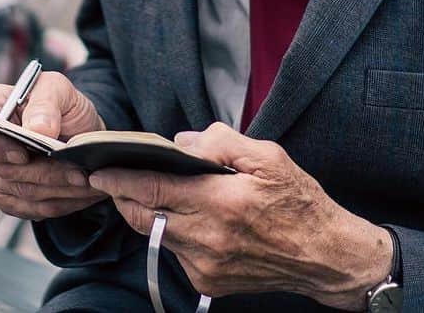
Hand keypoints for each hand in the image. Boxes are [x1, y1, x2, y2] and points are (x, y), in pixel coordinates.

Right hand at [0, 72, 106, 220]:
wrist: (78, 130)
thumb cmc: (62, 104)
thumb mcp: (59, 88)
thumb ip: (46, 102)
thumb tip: (37, 128)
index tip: (23, 154)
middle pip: (3, 169)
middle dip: (44, 172)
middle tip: (78, 172)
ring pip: (21, 191)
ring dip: (57, 190)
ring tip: (87, 182)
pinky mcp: (10, 197)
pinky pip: (32, 208)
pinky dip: (59, 203)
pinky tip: (82, 193)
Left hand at [88, 122, 391, 308]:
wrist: (325, 256)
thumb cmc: (298, 201)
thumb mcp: (266, 155)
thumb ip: (219, 142)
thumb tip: (179, 141)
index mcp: (220, 203)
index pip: (152, 190)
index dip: (119, 179)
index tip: (97, 169)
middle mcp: (208, 239)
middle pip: (143, 217)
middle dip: (123, 196)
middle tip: (112, 177)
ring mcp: (206, 265)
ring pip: (157, 234)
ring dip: (148, 213)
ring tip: (150, 189)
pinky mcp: (209, 281)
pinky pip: (176, 251)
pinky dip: (172, 230)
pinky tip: (186, 215)